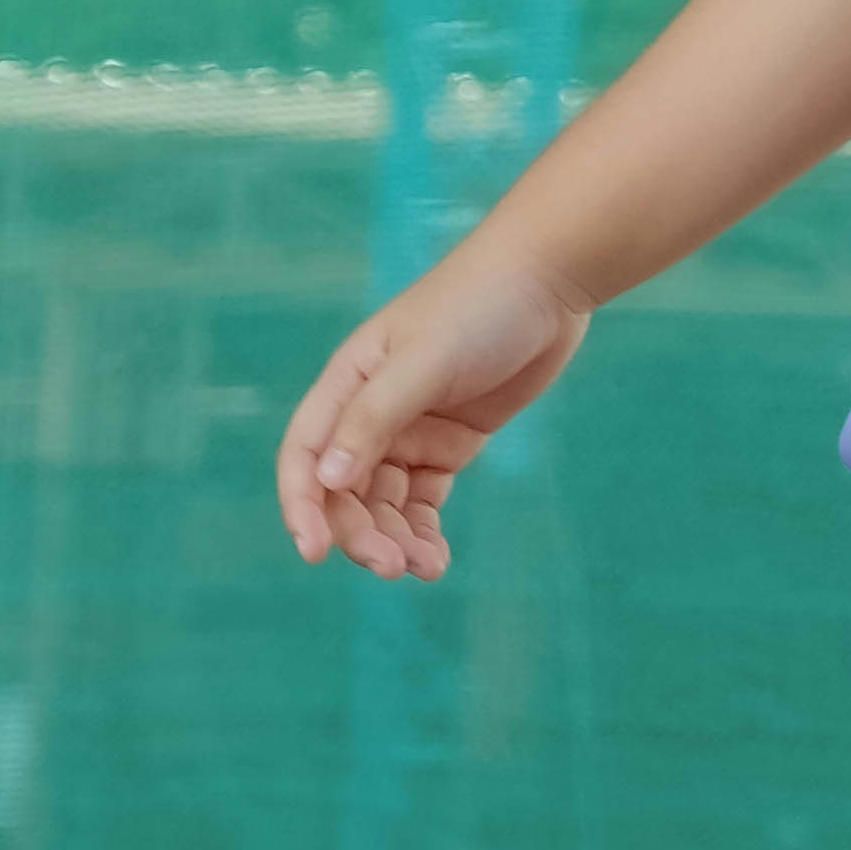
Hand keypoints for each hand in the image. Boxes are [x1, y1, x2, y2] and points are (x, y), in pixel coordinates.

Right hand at [278, 229, 588, 580]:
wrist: (548, 281)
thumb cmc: (478, 306)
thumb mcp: (424, 361)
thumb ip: (375, 418)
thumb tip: (327, 479)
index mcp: (347, 383)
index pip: (305, 455)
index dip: (302, 506)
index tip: (314, 553)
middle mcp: (371, 411)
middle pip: (345, 490)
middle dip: (360, 532)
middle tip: (391, 566)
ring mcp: (412, 429)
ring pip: (385, 503)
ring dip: (395, 539)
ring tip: (424, 568)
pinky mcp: (452, 442)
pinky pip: (424, 500)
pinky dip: (424, 531)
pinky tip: (436, 559)